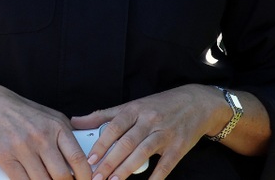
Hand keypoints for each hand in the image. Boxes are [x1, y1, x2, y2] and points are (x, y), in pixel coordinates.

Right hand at [0, 83, 93, 179]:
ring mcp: (23, 149)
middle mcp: (42, 138)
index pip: (78, 158)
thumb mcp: (51, 116)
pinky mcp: (6, 159)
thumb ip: (67, 133)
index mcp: (57, 127)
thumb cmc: (24, 113)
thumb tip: (82, 156)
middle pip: (62, 174)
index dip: (85, 176)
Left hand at [70, 84, 228, 179]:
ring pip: (143, 152)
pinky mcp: (179, 146)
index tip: (90, 158)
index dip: (102, 143)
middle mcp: (150, 120)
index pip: (115, 126)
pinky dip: (155, 177)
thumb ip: (104, 115)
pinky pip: (165, 164)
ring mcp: (166, 133)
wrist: (198, 102)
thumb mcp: (134, 105)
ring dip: (126, 169)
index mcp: (136, 109)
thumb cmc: (160, 105)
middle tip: (96, 177)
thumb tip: (75, 122)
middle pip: (127, 142)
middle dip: (110, 162)